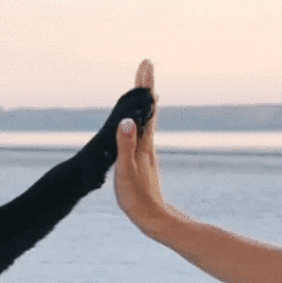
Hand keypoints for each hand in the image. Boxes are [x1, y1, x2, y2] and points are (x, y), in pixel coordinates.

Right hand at [114, 60, 171, 237]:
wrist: (155, 219)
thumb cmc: (138, 199)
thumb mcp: (127, 172)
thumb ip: (126, 146)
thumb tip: (127, 120)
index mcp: (143, 144)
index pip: (145, 107)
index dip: (144, 85)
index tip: (146, 63)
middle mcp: (148, 144)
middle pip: (149, 108)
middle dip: (146, 86)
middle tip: (146, 65)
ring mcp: (148, 152)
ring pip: (148, 118)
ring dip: (146, 100)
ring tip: (145, 85)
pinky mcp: (145, 160)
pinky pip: (145, 131)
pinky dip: (145, 118)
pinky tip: (144, 121)